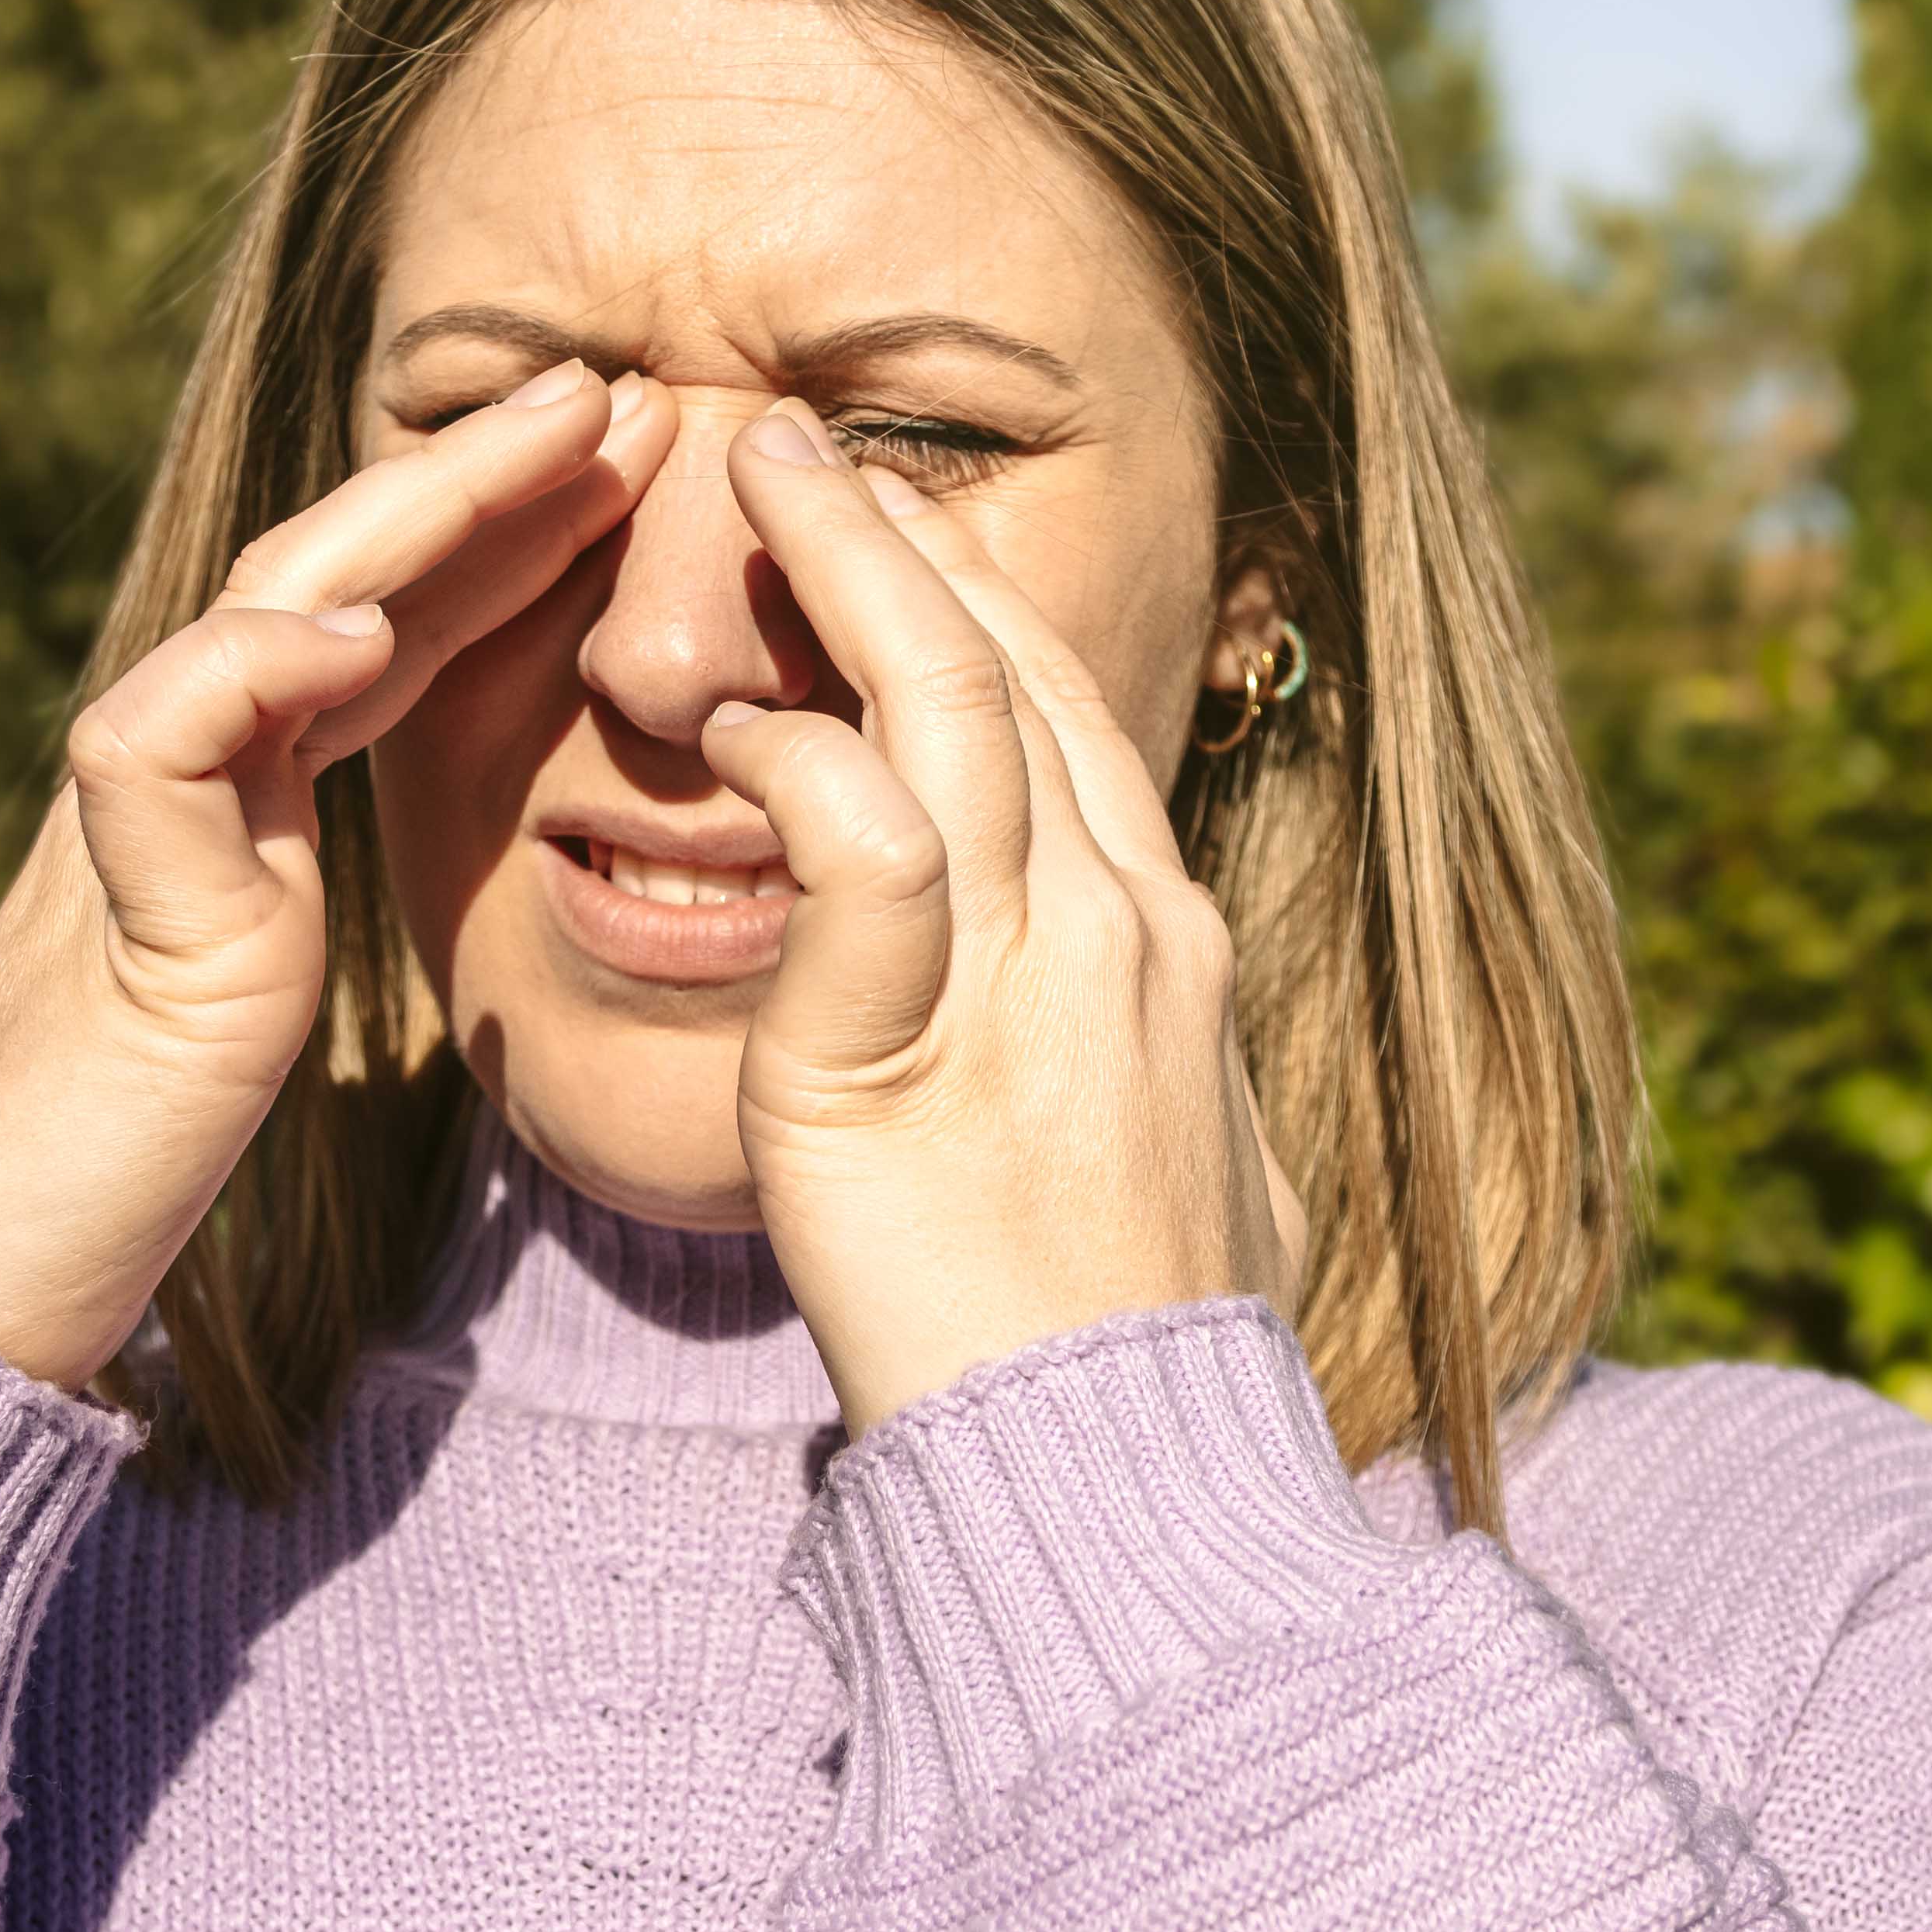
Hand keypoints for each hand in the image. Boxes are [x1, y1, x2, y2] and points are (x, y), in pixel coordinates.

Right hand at [0, 361, 673, 1381]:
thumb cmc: (120, 1167)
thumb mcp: (267, 1011)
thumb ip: (313, 912)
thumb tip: (459, 883)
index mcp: (249, 802)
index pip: (390, 629)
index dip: (507, 539)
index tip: (634, 465)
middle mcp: (191, 776)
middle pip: (339, 575)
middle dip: (484, 476)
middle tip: (624, 385)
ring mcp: (141, 826)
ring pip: (263, 607)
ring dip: (411, 512)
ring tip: (551, 435)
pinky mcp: (109, 904)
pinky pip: (156, 740)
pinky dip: (249, 669)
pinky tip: (353, 633)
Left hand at [698, 412, 1300, 1429]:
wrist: (1132, 1487)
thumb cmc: (1144, 1359)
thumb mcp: (1198, 1171)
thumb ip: (1149, 1074)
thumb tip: (1173, 1063)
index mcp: (1174, 946)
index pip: (1076, 720)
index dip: (982, 609)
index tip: (904, 536)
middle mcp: (1123, 930)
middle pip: (1013, 673)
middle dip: (908, 540)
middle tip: (804, 443)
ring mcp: (1030, 981)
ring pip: (949, 710)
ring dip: (849, 572)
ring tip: (759, 476)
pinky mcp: (904, 1056)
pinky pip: (861, 854)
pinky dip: (800, 763)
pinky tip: (733, 723)